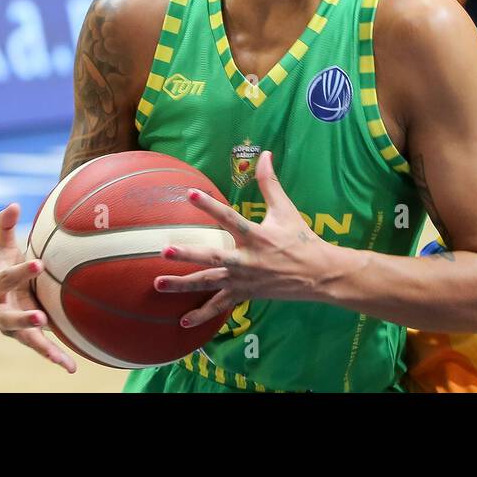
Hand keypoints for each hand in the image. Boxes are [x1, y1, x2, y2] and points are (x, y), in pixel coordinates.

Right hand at [0, 203, 76, 372]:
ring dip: (41, 347)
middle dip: (22, 318)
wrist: (6, 287)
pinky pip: (40, 348)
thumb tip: (12, 204)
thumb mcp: (3, 244)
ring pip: (24, 339)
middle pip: (6, 318)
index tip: (40, 263)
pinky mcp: (26, 336)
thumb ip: (4, 225)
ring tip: (58, 357)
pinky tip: (71, 367)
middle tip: (40, 317)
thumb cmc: (5, 261)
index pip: (3, 280)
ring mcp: (11, 327)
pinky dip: (54, 357)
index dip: (19, 272)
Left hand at [155, 151, 335, 326]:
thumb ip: (271, 183)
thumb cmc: (301, 239)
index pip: (229, 218)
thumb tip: (266, 154)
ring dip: (183, 285)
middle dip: (188, 254)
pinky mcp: (245, 294)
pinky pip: (221, 306)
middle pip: (213, 257)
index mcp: (257, 236)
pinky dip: (202, 315)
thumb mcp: (286, 209)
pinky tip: (183, 322)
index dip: (210, 205)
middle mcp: (248, 260)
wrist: (318, 274)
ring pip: (209, 283)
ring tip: (158, 283)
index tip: (189, 193)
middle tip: (164, 250)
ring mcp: (244, 280)